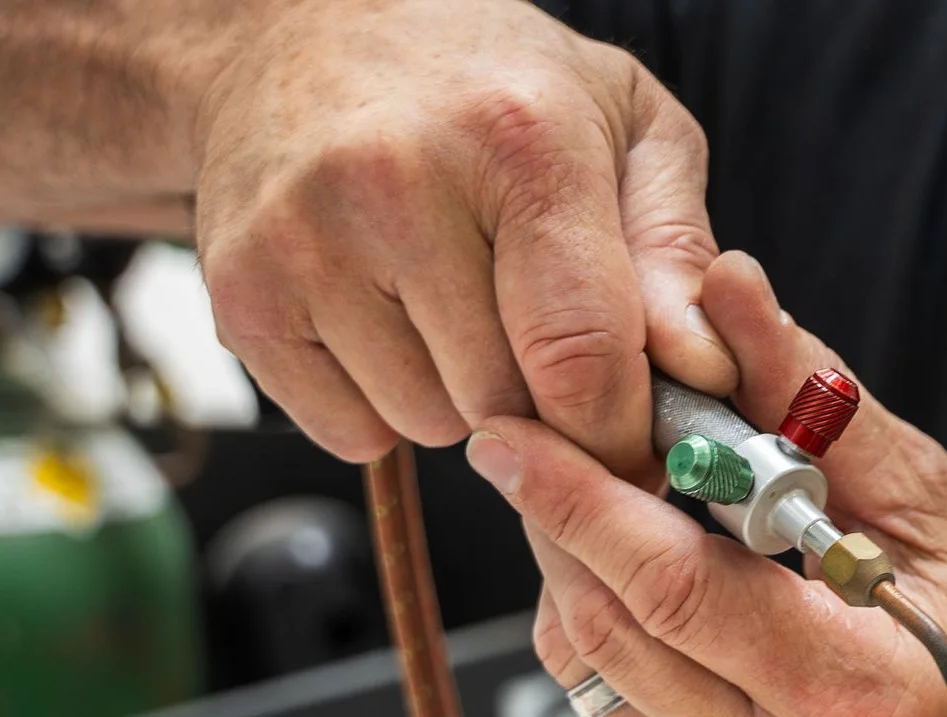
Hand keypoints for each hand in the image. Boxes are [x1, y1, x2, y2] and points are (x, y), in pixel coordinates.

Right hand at [194, 0, 731, 471]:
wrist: (298, 34)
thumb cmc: (491, 87)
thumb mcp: (626, 126)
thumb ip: (679, 251)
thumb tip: (704, 372)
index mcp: (518, 140)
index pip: (583, 355)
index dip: (623, 433)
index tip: (641, 447)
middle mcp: (397, 183)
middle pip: (509, 406)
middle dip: (547, 406)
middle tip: (541, 340)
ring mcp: (304, 239)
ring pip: (431, 425)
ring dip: (462, 400)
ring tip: (452, 303)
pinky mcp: (242, 294)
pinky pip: (352, 433)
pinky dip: (383, 404)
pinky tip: (385, 317)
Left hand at [486, 251, 946, 716]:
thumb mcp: (931, 501)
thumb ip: (813, 400)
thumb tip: (726, 284)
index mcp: (855, 696)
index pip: (673, 590)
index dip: (578, 501)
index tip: (512, 430)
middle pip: (608, 625)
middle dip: (556, 517)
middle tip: (537, 430)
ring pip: (587, 666)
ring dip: (572, 565)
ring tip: (600, 492)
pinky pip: (609, 700)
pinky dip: (605, 618)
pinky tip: (644, 569)